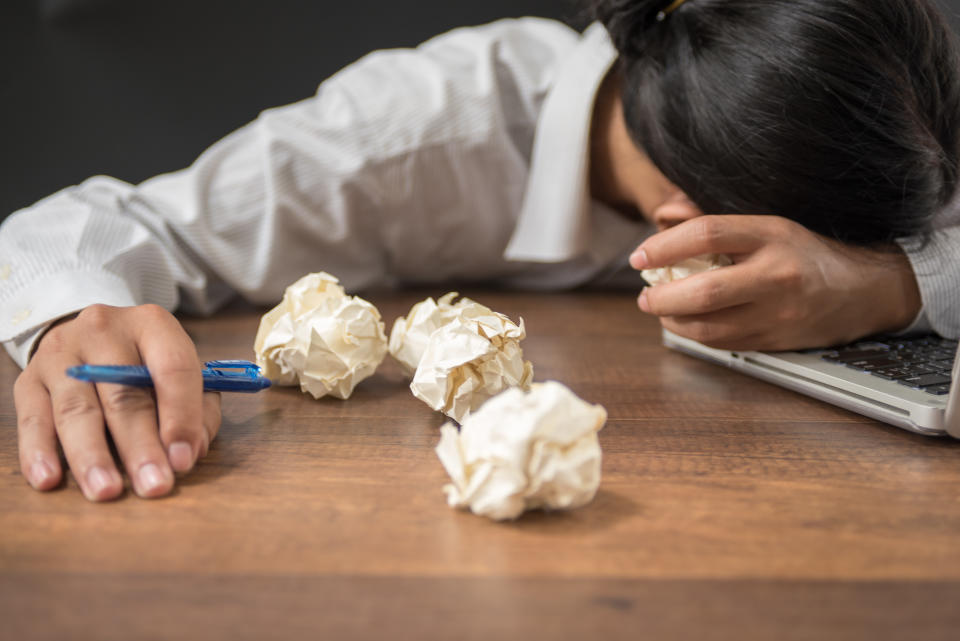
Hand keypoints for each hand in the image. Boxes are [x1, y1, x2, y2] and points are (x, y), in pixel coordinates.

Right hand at [14, 304, 220, 500]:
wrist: (87, 337)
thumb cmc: (144, 364)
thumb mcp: (180, 373)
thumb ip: (198, 410)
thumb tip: (191, 450)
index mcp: (152, 324)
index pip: (173, 368)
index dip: (181, 416)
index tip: (184, 459)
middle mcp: (104, 331)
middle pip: (124, 395)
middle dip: (141, 446)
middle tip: (154, 485)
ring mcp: (62, 353)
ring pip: (77, 409)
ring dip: (93, 456)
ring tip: (106, 490)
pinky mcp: (29, 378)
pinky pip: (32, 418)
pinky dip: (39, 452)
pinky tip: (49, 479)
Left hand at [630, 215, 921, 350]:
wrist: (861, 291)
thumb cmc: (803, 253)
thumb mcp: (767, 225)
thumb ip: (713, 222)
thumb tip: (663, 215)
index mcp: (772, 235)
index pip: (707, 233)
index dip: (664, 246)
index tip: (639, 257)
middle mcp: (776, 274)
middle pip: (704, 291)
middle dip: (662, 297)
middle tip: (644, 295)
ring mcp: (777, 313)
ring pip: (708, 326)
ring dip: (673, 321)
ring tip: (660, 309)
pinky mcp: (774, 341)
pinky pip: (721, 343)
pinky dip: (694, 335)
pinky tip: (685, 323)